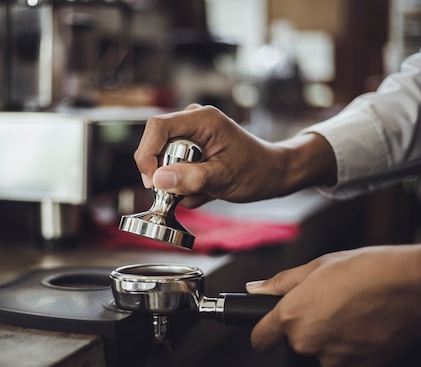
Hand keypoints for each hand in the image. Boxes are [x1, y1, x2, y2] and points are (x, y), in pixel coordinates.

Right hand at [134, 104, 336, 206]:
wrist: (273, 174)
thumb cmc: (256, 171)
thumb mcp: (223, 178)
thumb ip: (191, 178)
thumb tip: (158, 179)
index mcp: (201, 119)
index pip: (157, 127)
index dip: (147, 154)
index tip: (152, 181)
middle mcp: (193, 122)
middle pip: (157, 145)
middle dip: (167, 173)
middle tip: (186, 191)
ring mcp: (191, 136)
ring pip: (164, 161)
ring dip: (179, 183)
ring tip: (204, 190)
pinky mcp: (192, 150)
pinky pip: (173, 168)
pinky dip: (185, 184)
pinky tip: (205, 188)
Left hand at [246, 244, 420, 366]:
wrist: (413, 286)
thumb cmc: (367, 270)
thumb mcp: (316, 266)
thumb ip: (280, 283)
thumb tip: (255, 289)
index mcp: (291, 316)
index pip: (259, 339)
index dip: (263, 332)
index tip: (269, 331)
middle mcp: (307, 342)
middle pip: (293, 344)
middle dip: (305, 329)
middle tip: (329, 307)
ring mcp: (333, 361)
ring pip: (319, 357)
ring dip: (329, 344)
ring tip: (351, 317)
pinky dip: (345, 366)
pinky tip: (356, 343)